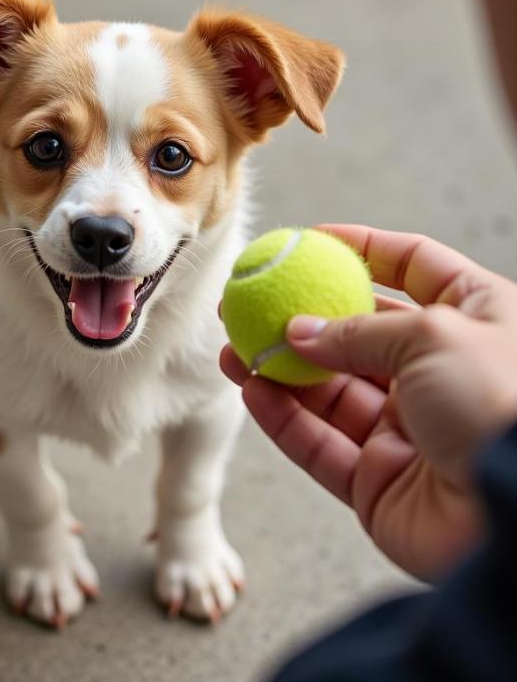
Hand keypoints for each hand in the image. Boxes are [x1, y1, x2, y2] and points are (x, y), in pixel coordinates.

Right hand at [220, 225, 516, 580]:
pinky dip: (283, 418)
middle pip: (357, 335)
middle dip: (300, 318)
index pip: (415, 267)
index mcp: (477, 322)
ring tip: (233, 349)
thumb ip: (356, 331)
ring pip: (327, 392)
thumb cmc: (506, 408)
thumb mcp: (434, 335)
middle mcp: (442, 374)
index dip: (364, 249)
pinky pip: (320, 444)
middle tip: (249, 304)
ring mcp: (409, 431)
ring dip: (277, 369)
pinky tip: (252, 391)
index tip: (311, 241)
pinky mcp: (380, 483)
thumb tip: (298, 330)